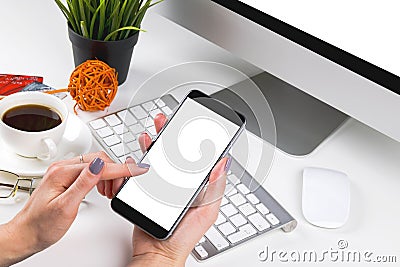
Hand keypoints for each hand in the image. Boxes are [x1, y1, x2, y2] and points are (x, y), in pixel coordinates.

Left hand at [0, 152, 145, 266]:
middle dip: (116, 172)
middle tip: (120, 190)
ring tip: (110, 192)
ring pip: (96, 164)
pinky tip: (101, 188)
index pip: (100, 166)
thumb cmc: (41, 225)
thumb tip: (99, 165)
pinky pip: (89, 170)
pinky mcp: (66, 178)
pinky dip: (100, 177)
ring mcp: (64, 172)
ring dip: (108, 175)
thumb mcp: (65, 207)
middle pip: (100, 160)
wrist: (26, 234)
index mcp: (63, 173)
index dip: (122, 168)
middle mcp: (62, 168)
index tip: (138, 169)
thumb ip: (83, 184)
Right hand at [127, 114, 229, 266]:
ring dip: (153, 142)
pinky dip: (138, 160)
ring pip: (157, 157)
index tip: (190, 125)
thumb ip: (215, 187)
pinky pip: (140, 171)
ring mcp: (161, 185)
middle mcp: (178, 182)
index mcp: (195, 184)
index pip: (195, 155)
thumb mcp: (207, 210)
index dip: (192, 138)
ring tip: (151, 131)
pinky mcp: (146, 190)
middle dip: (169, 133)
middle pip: (174, 152)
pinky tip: (137, 153)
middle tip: (166, 121)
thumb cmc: (185, 236)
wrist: (158, 251)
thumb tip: (224, 163)